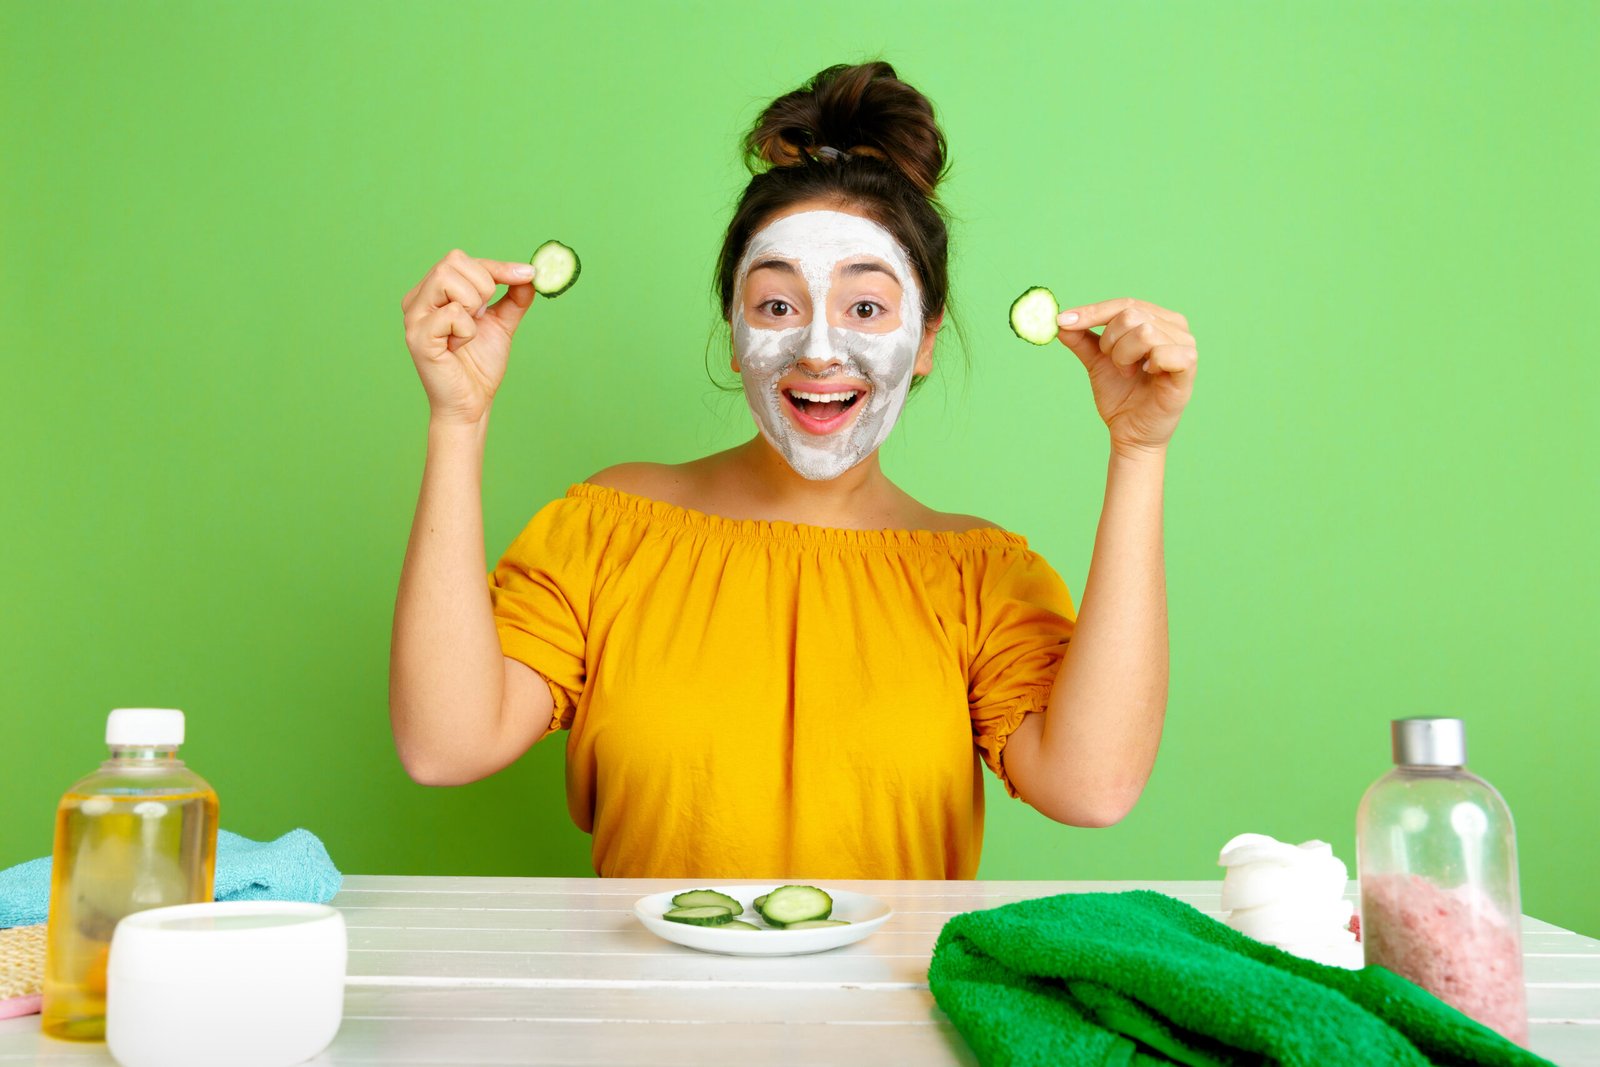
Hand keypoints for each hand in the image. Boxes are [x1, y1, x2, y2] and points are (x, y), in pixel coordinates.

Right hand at [400, 250, 538, 425]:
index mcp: (432, 292)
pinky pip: (452, 314)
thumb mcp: (501, 323)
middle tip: (482, 316)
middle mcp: (417, 299)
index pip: (461, 259)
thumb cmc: (479, 365)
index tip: (528, 274)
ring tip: (468, 331)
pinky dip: (467, 331)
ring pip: (447, 279)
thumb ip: (514, 297)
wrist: (472, 403)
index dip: (497, 266)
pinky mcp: (417, 337)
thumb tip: (529, 274)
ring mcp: (413, 317)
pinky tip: (458, 347)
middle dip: (483, 286)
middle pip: (452, 261)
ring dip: (472, 305)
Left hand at [1055, 297, 1197, 456]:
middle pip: (1131, 315)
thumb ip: (1081, 339)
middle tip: (1115, 365)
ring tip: (1129, 373)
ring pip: (1144, 332)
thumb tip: (1061, 320)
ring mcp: (1185, 345)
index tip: (1063, 321)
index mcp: (1156, 319)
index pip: (1124, 304)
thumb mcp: (1096, 362)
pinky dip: (1147, 364)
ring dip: (1125, 356)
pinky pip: (1163, 352)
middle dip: (1111, 342)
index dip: (1092, 312)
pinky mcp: (1189, 367)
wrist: (1130, 432)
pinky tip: (1148, 375)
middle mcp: (1175, 327)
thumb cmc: (1121, 395)